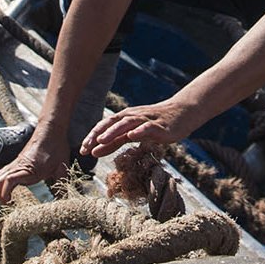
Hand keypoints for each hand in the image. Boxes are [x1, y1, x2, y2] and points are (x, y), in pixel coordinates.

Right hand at [0, 124, 70, 204]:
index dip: (6, 194)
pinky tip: (12, 188)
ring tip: (9, 200)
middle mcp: (18, 166)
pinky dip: (3, 182)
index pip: (9, 181)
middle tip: (10, 207)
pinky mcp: (16, 161)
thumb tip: (63, 201)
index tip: (10, 204)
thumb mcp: (62, 167)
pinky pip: (3, 172)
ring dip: (0, 189)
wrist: (51, 129)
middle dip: (0, 196)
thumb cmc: (57, 147)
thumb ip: (61, 184)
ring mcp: (15, 163)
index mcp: (29, 168)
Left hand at [80, 96, 200, 156]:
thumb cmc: (156, 124)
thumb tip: (95, 151)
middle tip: (86, 147)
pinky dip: (139, 130)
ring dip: (113, 131)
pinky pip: (148, 127)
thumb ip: (115, 141)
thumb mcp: (133, 133)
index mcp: (125, 118)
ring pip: (127, 123)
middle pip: (112, 123)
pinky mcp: (159, 125)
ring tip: (101, 140)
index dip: (92, 137)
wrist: (183, 112)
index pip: (105, 126)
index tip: (81, 150)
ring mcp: (146, 120)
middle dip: (97, 134)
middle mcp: (133, 116)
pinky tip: (132, 136)